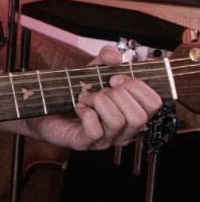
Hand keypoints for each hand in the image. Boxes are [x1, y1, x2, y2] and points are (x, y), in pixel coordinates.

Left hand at [25, 45, 163, 150]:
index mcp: (134, 112)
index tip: (116, 78)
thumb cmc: (78, 92)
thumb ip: (107, 58)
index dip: (137, 86)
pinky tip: (79, 107)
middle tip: (100, 89)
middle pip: (139, 117)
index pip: (155, 104)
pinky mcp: (86, 143)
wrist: (47, 108)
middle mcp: (125, 130)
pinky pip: (95, 130)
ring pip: (117, 122)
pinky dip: (84, 112)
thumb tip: (116, 57)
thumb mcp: (95, 70)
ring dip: (98, 101)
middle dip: (117, 95)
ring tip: (86, 97)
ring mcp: (107, 140)